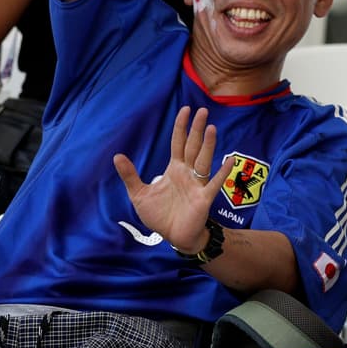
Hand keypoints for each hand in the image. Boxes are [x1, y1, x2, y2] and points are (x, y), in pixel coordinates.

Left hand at [114, 106, 234, 253]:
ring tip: (211, 128)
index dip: (181, 127)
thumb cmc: (160, 215)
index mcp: (174, 169)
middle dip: (197, 129)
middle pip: (193, 146)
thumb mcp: (140, 194)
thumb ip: (130, 175)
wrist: (173, 237)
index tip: (186, 110)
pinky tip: (229, 160)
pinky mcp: (204, 198)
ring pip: (203, 160)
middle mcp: (187, 173)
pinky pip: (214, 183)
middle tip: (202, 110)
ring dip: (208, 145)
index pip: (178, 143)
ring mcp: (197, 184)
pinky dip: (222, 172)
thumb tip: (117, 156)